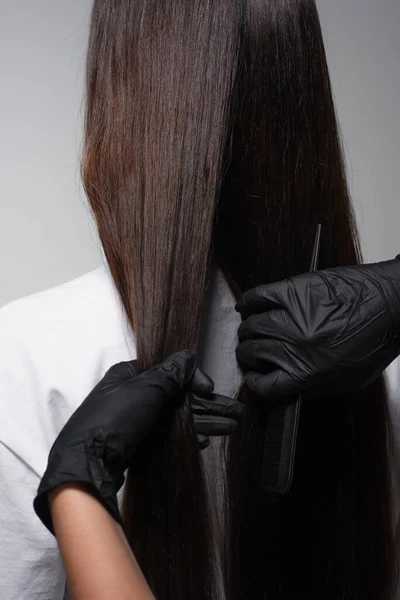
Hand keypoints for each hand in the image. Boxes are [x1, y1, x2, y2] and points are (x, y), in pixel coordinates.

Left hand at [34, 351, 242, 532]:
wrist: (88, 462)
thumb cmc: (115, 417)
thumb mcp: (145, 388)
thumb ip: (171, 373)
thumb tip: (188, 356)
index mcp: (131, 374)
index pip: (170, 371)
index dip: (193, 379)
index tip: (209, 390)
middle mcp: (134, 394)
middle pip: (179, 396)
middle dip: (209, 405)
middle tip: (236, 413)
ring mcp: (136, 419)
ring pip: (177, 417)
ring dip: (205, 421)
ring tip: (232, 427)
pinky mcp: (138, 441)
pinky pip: (168, 434)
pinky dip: (187, 436)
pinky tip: (204, 441)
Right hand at [235, 257, 399, 399]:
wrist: (392, 303)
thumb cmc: (376, 340)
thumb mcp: (348, 380)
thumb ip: (314, 386)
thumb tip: (288, 386)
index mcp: (307, 373)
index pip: (263, 385)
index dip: (254, 384)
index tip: (254, 378)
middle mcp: (294, 346)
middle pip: (251, 353)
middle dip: (248, 355)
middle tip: (252, 352)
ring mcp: (291, 316)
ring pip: (251, 326)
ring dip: (247, 330)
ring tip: (251, 330)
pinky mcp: (293, 290)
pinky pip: (258, 296)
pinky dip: (248, 302)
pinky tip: (246, 306)